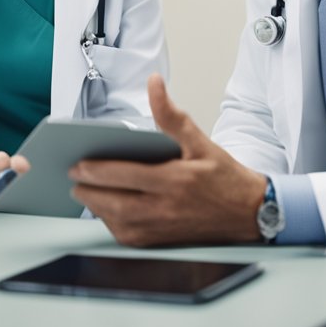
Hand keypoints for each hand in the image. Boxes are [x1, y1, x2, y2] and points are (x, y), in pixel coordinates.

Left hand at [70, 74, 265, 246]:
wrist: (251, 213)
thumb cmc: (225, 177)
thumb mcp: (200, 141)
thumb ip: (171, 115)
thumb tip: (154, 84)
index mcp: (174, 181)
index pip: (123, 176)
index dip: (94, 170)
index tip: (77, 163)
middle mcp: (165, 209)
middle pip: (112, 203)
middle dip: (87, 190)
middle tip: (73, 176)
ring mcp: (162, 229)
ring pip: (116, 222)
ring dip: (96, 208)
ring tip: (84, 190)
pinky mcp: (161, 242)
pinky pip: (127, 235)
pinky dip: (111, 222)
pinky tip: (105, 208)